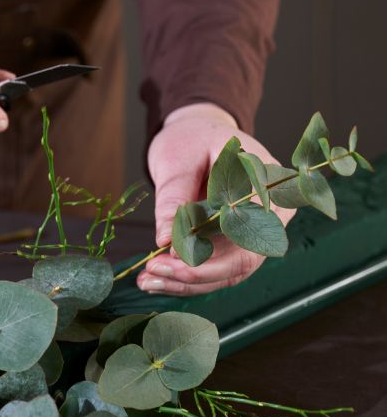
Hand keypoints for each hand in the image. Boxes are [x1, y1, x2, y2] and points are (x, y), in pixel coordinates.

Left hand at [138, 103, 295, 295]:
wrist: (197, 133)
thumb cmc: (193, 137)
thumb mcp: (179, 159)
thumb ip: (175, 198)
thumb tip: (164, 241)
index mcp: (269, 187)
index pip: (248, 234)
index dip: (212, 255)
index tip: (170, 257)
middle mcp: (269, 216)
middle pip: (240, 262)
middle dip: (194, 276)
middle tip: (151, 274)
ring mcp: (252, 232)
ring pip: (225, 273)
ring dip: (185, 283)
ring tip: (147, 281)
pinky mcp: (231, 242)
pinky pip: (212, 267)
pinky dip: (183, 276)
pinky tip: (154, 279)